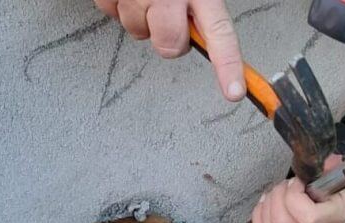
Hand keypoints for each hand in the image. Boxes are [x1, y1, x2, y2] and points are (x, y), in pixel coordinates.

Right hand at [94, 0, 245, 100]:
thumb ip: (205, 3)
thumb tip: (211, 32)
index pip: (219, 32)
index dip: (227, 64)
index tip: (233, 91)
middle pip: (169, 46)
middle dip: (170, 40)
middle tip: (171, 17)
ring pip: (138, 31)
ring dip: (142, 18)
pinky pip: (111, 13)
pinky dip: (118, 4)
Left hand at [251, 155, 344, 222]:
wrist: (340, 207)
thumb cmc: (339, 191)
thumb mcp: (339, 174)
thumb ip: (326, 165)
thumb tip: (313, 156)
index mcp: (334, 217)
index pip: (307, 218)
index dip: (294, 196)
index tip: (297, 182)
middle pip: (282, 222)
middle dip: (277, 196)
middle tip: (286, 185)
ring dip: (267, 205)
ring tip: (277, 192)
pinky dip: (259, 218)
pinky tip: (267, 205)